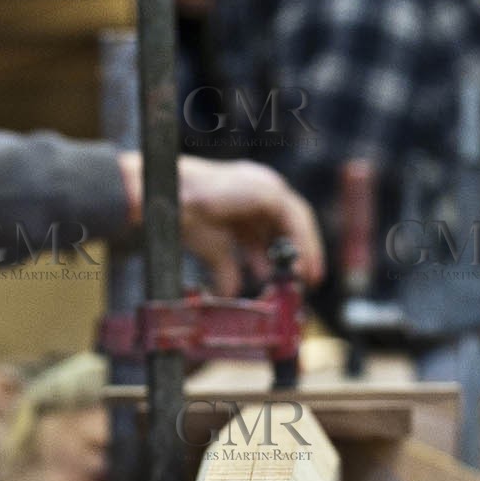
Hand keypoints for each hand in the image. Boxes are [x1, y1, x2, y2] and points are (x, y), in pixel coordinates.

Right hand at [116, 152, 323, 295]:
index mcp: (245, 196)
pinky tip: (300, 267)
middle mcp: (258, 187)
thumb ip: (227, 269)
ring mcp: (265, 185)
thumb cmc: (186, 218)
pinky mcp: (268, 191)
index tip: (291, 276)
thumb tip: (230, 295)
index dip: (284, 250)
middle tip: (307, 280)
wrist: (172, 204)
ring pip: (297, 220)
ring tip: (307, 278)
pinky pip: (295, 220)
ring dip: (306, 250)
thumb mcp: (215, 249)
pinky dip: (303, 244)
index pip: (274, 224)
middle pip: (289, 222)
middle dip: (299, 252)